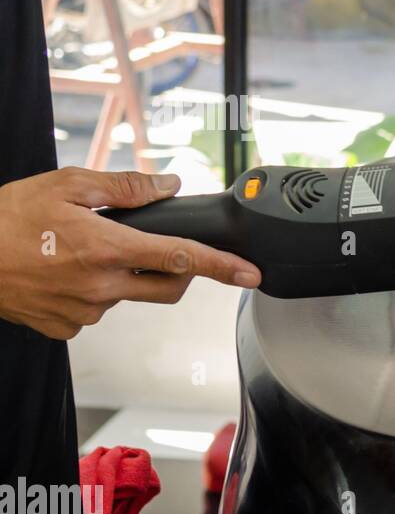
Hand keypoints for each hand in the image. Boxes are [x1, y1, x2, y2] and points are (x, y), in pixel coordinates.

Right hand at [0, 168, 260, 340]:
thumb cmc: (4, 218)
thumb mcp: (66, 185)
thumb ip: (125, 187)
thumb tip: (168, 185)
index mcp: (107, 249)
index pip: (181, 258)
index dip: (222, 266)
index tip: (250, 274)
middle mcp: (101, 286)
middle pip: (169, 287)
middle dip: (178, 271)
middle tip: (157, 249)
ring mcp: (84, 312)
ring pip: (130, 296)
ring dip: (124, 275)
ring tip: (79, 251)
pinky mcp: (66, 328)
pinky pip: (97, 310)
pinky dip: (93, 291)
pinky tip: (63, 272)